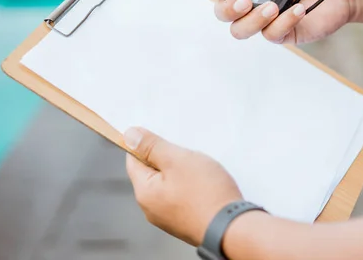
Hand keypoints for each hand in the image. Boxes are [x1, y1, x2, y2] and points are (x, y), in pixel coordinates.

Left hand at [124, 127, 241, 245]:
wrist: (232, 227)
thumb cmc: (207, 194)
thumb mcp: (178, 160)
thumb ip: (152, 147)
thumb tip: (130, 136)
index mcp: (145, 193)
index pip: (133, 160)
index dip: (145, 144)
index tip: (161, 134)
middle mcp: (152, 209)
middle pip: (153, 173)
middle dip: (168, 158)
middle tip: (187, 151)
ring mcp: (169, 217)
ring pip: (170, 184)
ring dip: (182, 172)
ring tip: (200, 168)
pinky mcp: (186, 221)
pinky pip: (182, 196)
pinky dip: (191, 186)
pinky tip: (206, 183)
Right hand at [198, 0, 355, 44]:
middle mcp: (253, 1)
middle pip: (222, 13)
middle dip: (227, 8)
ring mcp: (266, 20)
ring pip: (240, 31)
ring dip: (252, 19)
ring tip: (272, 6)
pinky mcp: (283, 34)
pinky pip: (272, 35)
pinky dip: (284, 22)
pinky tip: (299, 9)